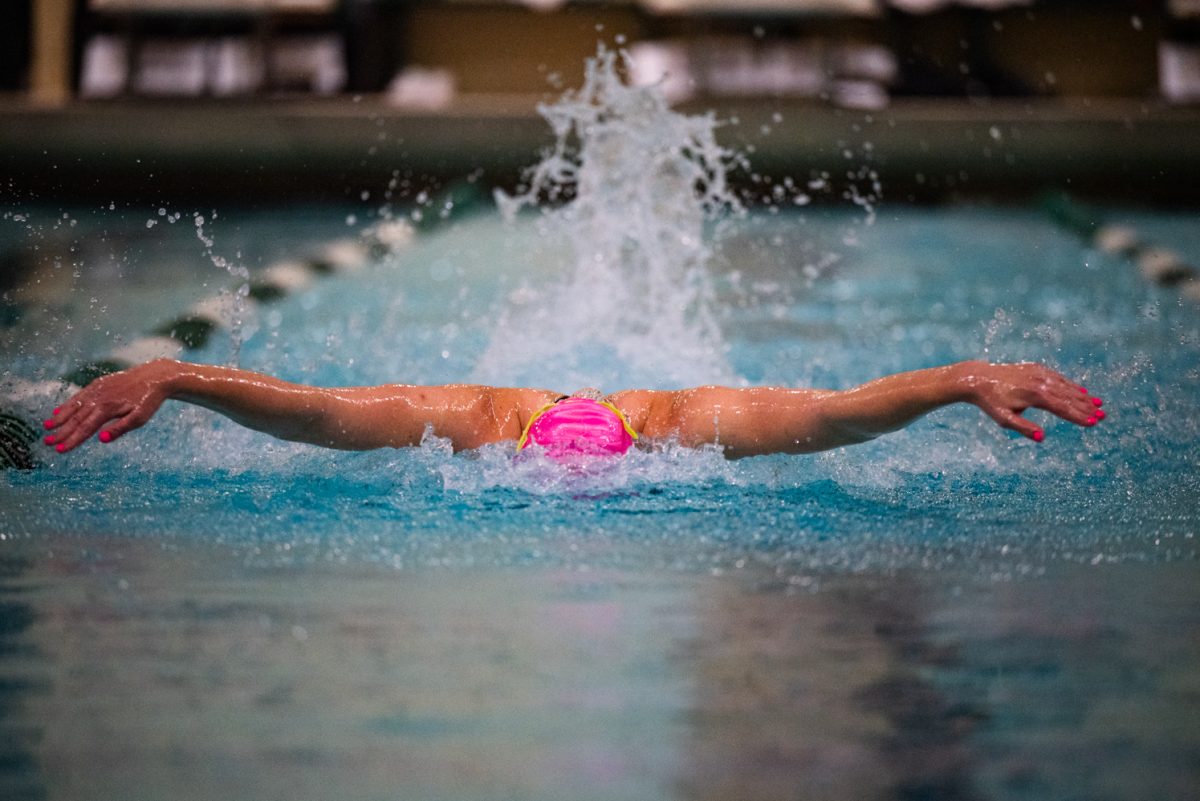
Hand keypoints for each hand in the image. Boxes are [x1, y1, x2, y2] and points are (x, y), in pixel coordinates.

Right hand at [43, 359, 176, 452]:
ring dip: (59, 417)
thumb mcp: (140, 418)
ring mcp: (97, 389)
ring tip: (47, 428)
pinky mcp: (98, 384)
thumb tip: (102, 440)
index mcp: (107, 408)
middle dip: (61, 432)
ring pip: (73, 405)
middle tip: (47, 443)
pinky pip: (79, 396)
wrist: (155, 376)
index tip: (60, 450)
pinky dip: (67, 404)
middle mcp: (98, 398)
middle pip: (76, 418)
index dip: (72, 440)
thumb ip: (120, 428)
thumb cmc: (148, 401)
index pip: (86, 428)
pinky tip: (58, 411)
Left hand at [959, 361, 1103, 440]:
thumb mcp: (1004, 419)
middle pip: (1068, 397)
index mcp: (1035, 395)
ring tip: (1098, 404)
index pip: (1062, 408)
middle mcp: (1040, 382)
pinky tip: (1081, 391)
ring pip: (1066, 386)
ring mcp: (1039, 373)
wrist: (978, 378)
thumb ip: (1023, 428)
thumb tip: (1042, 437)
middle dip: (1086, 407)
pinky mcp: (1036, 368)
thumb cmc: (991, 402)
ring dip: (1082, 396)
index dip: (1079, 416)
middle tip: (1103, 416)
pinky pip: (1058, 378)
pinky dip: (1070, 385)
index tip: (1094, 423)